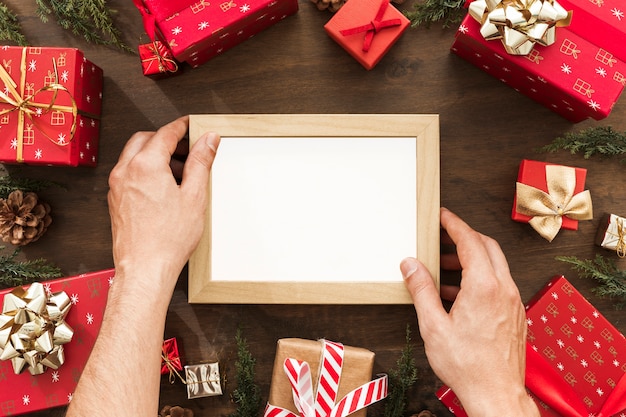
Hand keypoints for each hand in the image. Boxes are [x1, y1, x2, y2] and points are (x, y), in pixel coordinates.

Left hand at [108, 116, 219, 284]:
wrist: (145, 268)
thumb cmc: (168, 239)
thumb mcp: (195, 195)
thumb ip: (200, 162)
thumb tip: (208, 140)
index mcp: (146, 165)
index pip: (165, 133)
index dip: (182, 127)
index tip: (191, 125)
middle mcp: (126, 171)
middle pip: (144, 139)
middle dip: (166, 139)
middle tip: (187, 148)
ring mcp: (117, 186)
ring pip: (134, 155)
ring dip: (154, 154)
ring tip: (178, 172)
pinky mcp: (115, 200)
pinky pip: (128, 173)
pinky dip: (144, 170)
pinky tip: (163, 187)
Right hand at [400, 208, 537, 416]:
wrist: (496, 394)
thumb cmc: (467, 365)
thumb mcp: (433, 325)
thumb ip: (421, 290)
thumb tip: (411, 265)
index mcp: (484, 287)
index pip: (470, 241)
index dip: (454, 224)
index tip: (443, 216)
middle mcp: (504, 289)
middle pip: (488, 247)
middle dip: (464, 238)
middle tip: (443, 238)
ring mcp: (513, 302)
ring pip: (495, 266)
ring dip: (471, 260)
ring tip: (445, 270)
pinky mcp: (515, 314)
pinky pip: (498, 284)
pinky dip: (480, 278)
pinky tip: (458, 295)